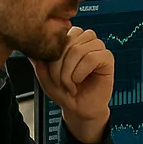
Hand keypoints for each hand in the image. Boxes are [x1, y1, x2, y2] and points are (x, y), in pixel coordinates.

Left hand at [32, 26, 113, 143]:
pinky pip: (91, 58)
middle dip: (58, 65)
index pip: (62, 33)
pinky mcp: (108, 59)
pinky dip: (80, 73)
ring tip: (69, 84)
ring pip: (79, 49)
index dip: (53, 53)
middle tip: (59, 82)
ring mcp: (98, 49)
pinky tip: (79, 82)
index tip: (50, 71)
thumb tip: (34, 51)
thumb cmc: (66, 92)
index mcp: (73, 41)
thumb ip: (40, 63)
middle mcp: (86, 42)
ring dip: (69, 71)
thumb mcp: (46, 78)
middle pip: (69, 41)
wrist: (80, 109)